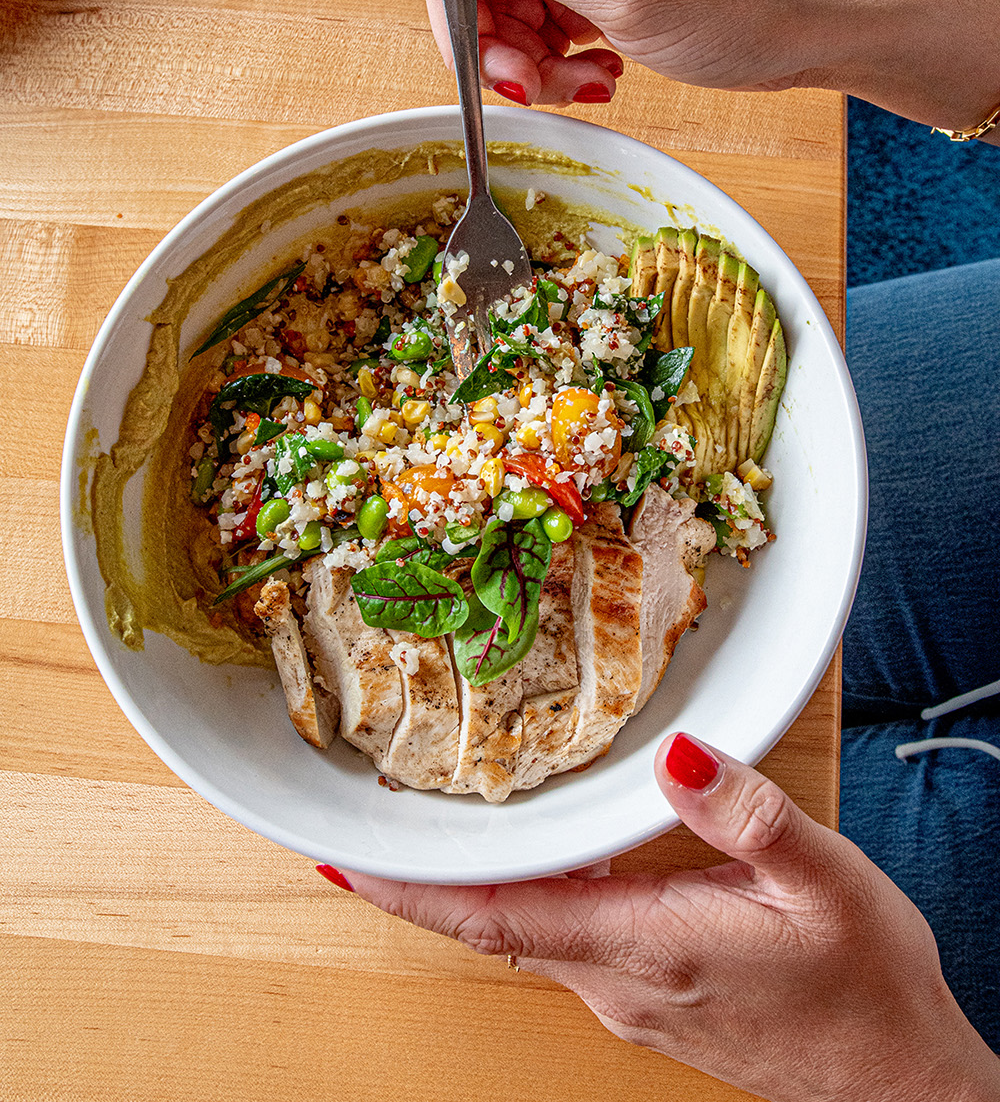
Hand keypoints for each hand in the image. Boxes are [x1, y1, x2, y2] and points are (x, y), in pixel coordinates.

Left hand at [320, 734, 999, 1101]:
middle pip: (489, 924)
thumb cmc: (867, 993)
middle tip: (365, 814)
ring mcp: (628, 997)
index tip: (341, 858)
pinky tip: (534, 857)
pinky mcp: (647, 996)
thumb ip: (746, 815)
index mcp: (646, 948)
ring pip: (522, 932)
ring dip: (469, 885)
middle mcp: (618, 982)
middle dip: (418, 878)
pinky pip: (561, 939)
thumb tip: (681, 754)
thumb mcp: (825, 883)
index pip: (494, 917)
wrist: (899, 1086)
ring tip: (428, 824)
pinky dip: (525, 897)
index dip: (409, 891)